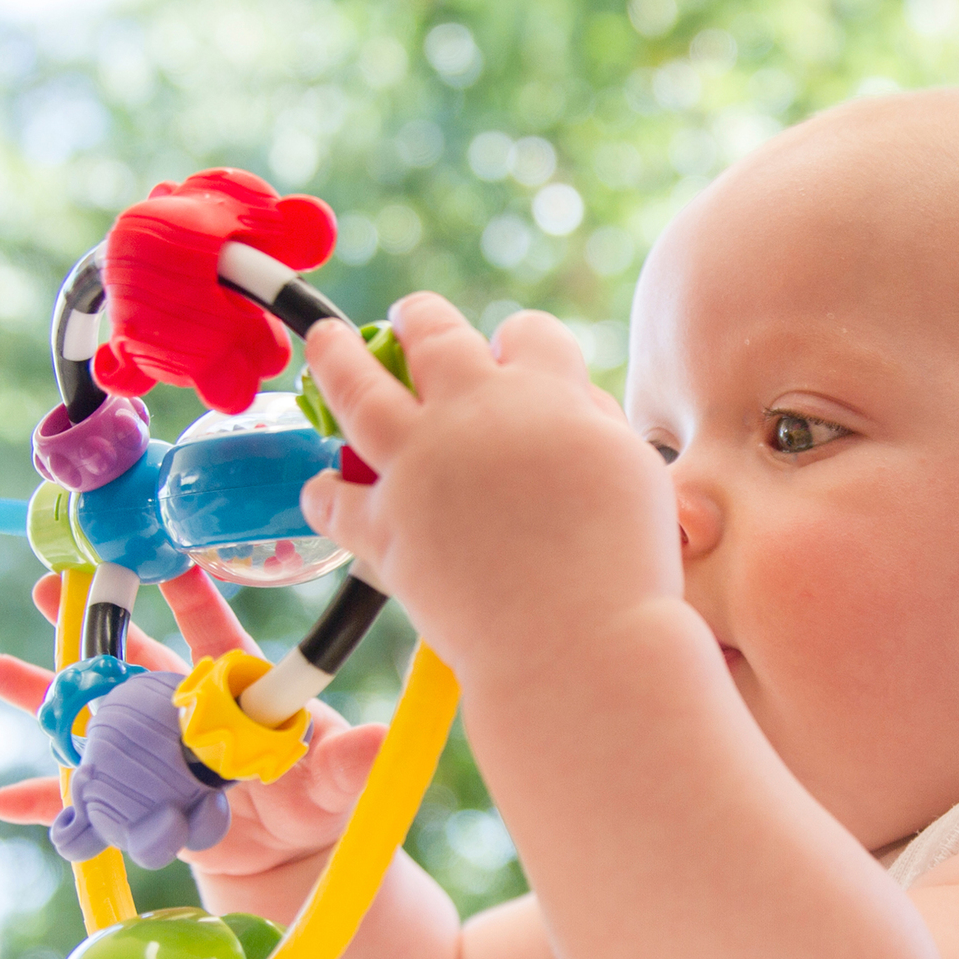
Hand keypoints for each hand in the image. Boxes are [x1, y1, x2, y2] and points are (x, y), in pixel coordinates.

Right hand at [0, 567, 384, 880]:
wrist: (287, 853)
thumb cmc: (316, 797)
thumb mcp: (334, 780)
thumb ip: (349, 762)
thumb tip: (381, 742)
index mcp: (233, 686)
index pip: (212, 630)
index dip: (190, 595)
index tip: (162, 559)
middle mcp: (185, 706)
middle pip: (132, 657)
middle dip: (88, 624)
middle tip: (44, 587)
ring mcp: (153, 748)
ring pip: (92, 715)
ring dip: (45, 694)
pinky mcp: (135, 797)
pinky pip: (83, 797)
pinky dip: (46, 799)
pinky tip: (4, 799)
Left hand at [299, 294, 680, 686]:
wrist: (576, 641)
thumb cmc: (624, 567)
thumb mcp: (636, 471)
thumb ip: (595, 422)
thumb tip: (568, 402)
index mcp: (545, 391)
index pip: (528, 333)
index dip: (521, 342)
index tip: (512, 354)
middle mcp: (472, 411)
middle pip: (433, 336)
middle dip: (420, 319)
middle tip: (409, 317)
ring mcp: (418, 466)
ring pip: (355, 388)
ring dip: (337, 359)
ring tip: (325, 342)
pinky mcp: (383, 526)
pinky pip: (334, 499)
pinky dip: (324, 494)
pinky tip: (322, 491)